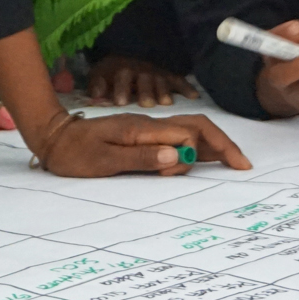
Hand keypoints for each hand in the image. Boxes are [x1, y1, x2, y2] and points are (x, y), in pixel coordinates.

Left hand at [40, 111, 251, 176]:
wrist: (54, 138)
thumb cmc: (75, 153)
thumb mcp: (104, 160)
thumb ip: (141, 158)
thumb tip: (178, 158)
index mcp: (143, 129)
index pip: (185, 135)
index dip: (192, 155)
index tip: (174, 174)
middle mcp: (150, 125)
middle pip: (197, 127)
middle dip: (222, 144)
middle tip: (243, 166)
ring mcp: (148, 129)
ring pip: (191, 131)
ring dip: (213, 146)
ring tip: (233, 163)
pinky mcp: (143, 136)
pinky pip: (178, 137)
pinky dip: (198, 147)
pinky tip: (207, 158)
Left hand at [87, 55, 194, 106]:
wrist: (125, 56)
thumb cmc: (111, 73)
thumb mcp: (98, 75)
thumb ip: (96, 86)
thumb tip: (95, 96)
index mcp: (122, 70)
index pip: (121, 76)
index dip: (121, 88)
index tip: (120, 102)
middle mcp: (140, 70)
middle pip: (144, 79)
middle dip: (145, 91)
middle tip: (146, 103)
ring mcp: (156, 73)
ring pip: (160, 80)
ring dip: (162, 90)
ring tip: (165, 103)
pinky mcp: (168, 77)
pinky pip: (179, 80)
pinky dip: (186, 87)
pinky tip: (194, 96)